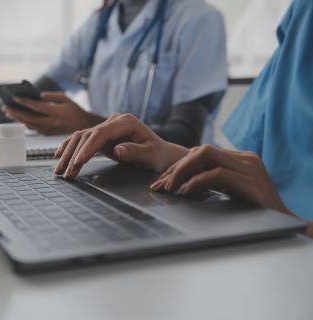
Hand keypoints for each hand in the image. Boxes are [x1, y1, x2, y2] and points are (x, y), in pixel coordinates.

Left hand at [2, 92, 104, 134]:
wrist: (83, 126)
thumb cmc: (73, 109)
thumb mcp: (66, 98)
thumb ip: (52, 96)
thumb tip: (38, 96)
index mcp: (58, 113)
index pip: (38, 107)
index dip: (26, 103)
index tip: (14, 98)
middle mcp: (53, 123)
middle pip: (30, 119)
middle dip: (16, 113)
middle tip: (5, 107)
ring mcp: (50, 130)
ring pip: (30, 125)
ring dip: (17, 119)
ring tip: (7, 111)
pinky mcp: (48, 134)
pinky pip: (33, 128)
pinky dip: (23, 122)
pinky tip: (17, 116)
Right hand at [54, 113, 188, 178]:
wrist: (160, 154)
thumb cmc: (158, 155)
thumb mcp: (150, 155)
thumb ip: (135, 152)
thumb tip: (118, 149)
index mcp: (125, 122)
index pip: (101, 133)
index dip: (87, 147)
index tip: (78, 162)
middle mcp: (113, 121)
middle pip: (87, 134)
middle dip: (74, 154)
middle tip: (66, 173)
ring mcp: (106, 127)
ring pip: (81, 137)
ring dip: (68, 153)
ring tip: (60, 171)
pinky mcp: (102, 135)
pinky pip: (82, 140)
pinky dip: (70, 148)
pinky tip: (59, 156)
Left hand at [150, 145, 290, 214]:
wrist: (282, 224)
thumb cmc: (254, 212)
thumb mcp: (231, 191)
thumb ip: (213, 181)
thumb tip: (182, 183)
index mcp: (239, 158)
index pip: (201, 153)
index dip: (179, 166)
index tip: (162, 181)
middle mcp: (244, 157)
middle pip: (199, 151)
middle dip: (176, 168)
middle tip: (159, 185)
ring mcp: (248, 166)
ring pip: (204, 154)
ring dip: (182, 170)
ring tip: (169, 187)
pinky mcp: (249, 179)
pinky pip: (215, 174)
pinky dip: (195, 182)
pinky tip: (184, 192)